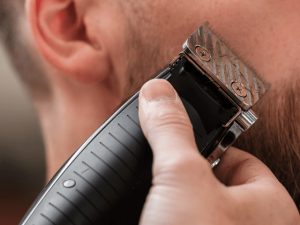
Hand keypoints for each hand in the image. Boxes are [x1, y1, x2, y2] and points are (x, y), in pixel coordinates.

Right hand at [138, 79, 298, 224]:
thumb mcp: (181, 177)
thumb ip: (171, 130)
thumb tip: (157, 93)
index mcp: (268, 205)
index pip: (241, 156)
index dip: (210, 142)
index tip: (184, 136)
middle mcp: (250, 222)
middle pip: (216, 176)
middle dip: (187, 167)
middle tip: (164, 163)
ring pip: (196, 199)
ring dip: (172, 189)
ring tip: (154, 188)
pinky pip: (180, 215)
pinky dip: (165, 207)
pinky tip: (151, 207)